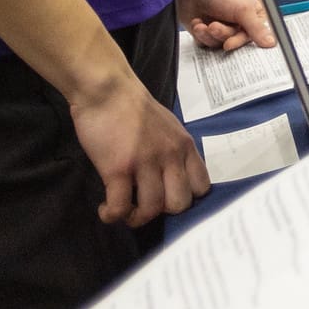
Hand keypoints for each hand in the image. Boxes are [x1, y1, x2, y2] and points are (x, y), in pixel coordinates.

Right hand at [69, 74, 210, 227]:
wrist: (107, 90)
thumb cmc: (133, 109)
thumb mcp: (168, 127)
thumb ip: (174, 151)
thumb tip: (173, 179)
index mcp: (184, 146)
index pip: (202, 187)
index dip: (185, 198)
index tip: (167, 197)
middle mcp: (170, 156)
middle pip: (179, 204)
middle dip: (162, 211)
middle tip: (144, 204)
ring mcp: (146, 162)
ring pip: (151, 210)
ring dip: (135, 218)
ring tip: (123, 210)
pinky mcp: (119, 168)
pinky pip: (120, 207)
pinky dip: (112, 215)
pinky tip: (106, 209)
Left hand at [178, 0, 275, 53]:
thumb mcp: (244, 10)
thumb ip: (257, 28)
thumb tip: (271, 42)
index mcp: (254, 20)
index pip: (252, 39)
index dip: (239, 42)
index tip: (229, 43)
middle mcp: (240, 28)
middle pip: (233, 43)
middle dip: (221, 34)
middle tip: (214, 26)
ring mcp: (224, 32)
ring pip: (218, 45)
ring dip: (209, 34)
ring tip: (204, 24)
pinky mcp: (209, 35)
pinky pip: (206, 45)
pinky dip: (200, 35)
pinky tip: (199, 23)